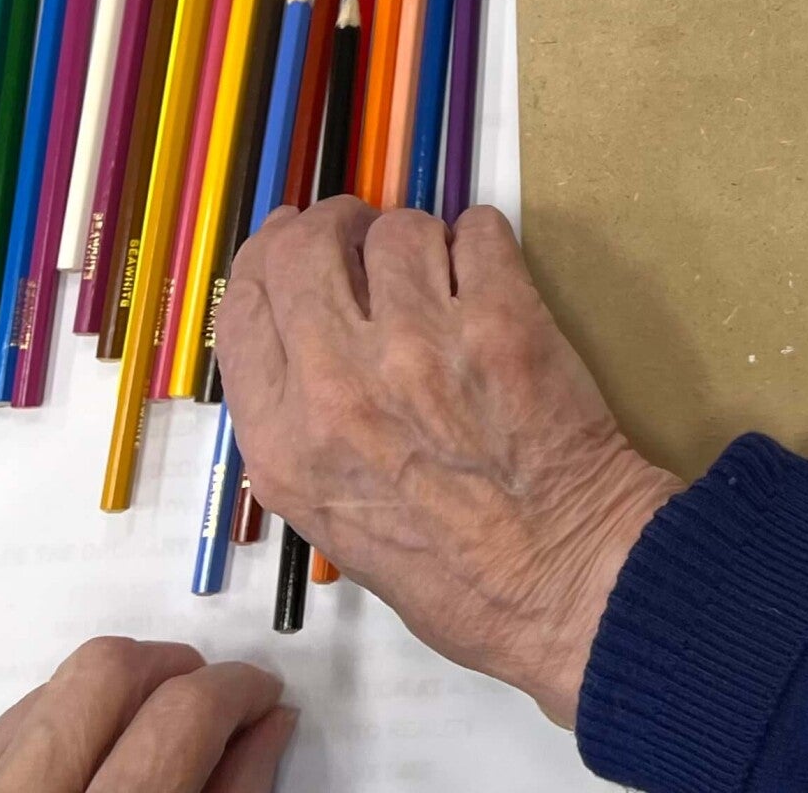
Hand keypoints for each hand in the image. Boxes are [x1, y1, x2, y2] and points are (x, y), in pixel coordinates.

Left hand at [0, 638, 294, 792]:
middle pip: (106, 672)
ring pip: (55, 684)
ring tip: (148, 730)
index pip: (183, 715)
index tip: (258, 696)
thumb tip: (268, 725)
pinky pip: (15, 720)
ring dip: (118, 689)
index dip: (237, 691)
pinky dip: (65, 720)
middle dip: (174, 668)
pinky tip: (93, 756)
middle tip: (208, 699)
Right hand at [215, 200, 684, 727]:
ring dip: (421, 240)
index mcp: (284, 441)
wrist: (564, 579)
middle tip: (368, 237)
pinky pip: (477, 230)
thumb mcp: (330, 518)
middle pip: (303, 248)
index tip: (295, 245)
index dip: (269, 260)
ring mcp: (419, 345)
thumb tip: (307, 339)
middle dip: (336, 226)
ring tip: (445, 276)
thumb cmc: (452, 571)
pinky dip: (484, 241)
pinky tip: (493, 277)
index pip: (243, 304)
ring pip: (397, 229)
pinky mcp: (500, 320)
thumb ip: (302, 428)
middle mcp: (336, 385)